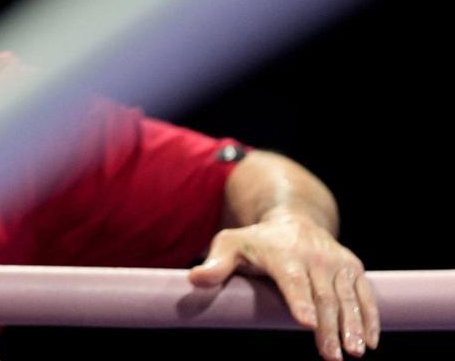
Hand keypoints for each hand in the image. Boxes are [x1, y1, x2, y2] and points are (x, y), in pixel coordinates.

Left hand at [189, 208, 378, 360]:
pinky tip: (371, 341)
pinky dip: (369, 317)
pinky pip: (364, 294)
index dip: (299, 300)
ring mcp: (335, 262)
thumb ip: (216, 264)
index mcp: (281, 254)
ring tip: (355, 352)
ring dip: (353, 326)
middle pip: (322, 296)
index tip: (305, 323)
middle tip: (332, 356)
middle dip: (328, 327)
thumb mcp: (230, 245)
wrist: (293, 220)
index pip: (291, 280)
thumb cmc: (256, 242)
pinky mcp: (353, 268)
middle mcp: (312, 257)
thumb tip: (195, 279)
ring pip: (346, 297)